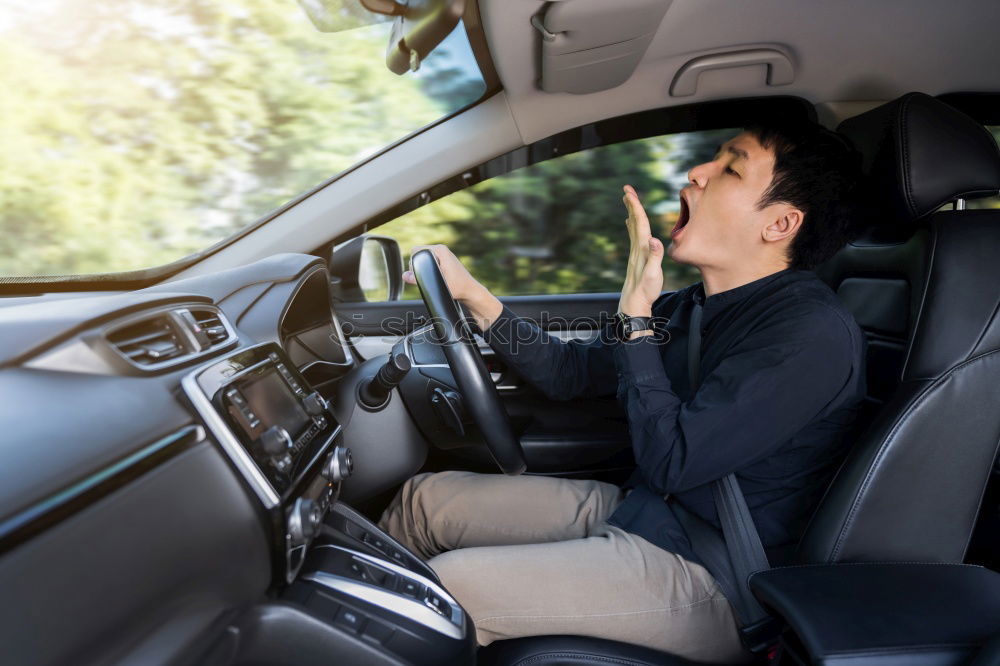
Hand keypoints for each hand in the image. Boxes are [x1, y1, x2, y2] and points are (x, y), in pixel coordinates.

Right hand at [404, 244, 501, 329]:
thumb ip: (417, 280)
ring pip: (423, 259)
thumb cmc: (457, 288)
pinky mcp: (444, 261)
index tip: (417, 274)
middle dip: (417, 266)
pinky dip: (427, 269)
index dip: (413, 263)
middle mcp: (441, 249)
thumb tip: (405, 276)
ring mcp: (443, 254)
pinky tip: (433, 277)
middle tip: (423, 278)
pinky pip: (429, 262)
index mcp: (440, 250)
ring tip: (430, 278)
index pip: (416, 250)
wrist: (470, 291)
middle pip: (418, 254)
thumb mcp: (435, 284)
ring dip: (422, 268)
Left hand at [619, 185, 664, 316]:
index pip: (640, 223)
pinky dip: (633, 225)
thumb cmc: (645, 290)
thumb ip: (654, 256)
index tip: (629, 192)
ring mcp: (635, 252)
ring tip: (628, 200)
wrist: (634, 303)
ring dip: (632, 212)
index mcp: (642, 248)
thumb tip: (655, 240)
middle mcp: (637, 248)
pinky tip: (630, 223)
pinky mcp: (636, 257)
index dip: (635, 207)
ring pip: (633, 227)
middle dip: (632, 204)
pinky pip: (634, 236)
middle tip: (627, 189)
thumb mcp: (653, 274)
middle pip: (635, 221)